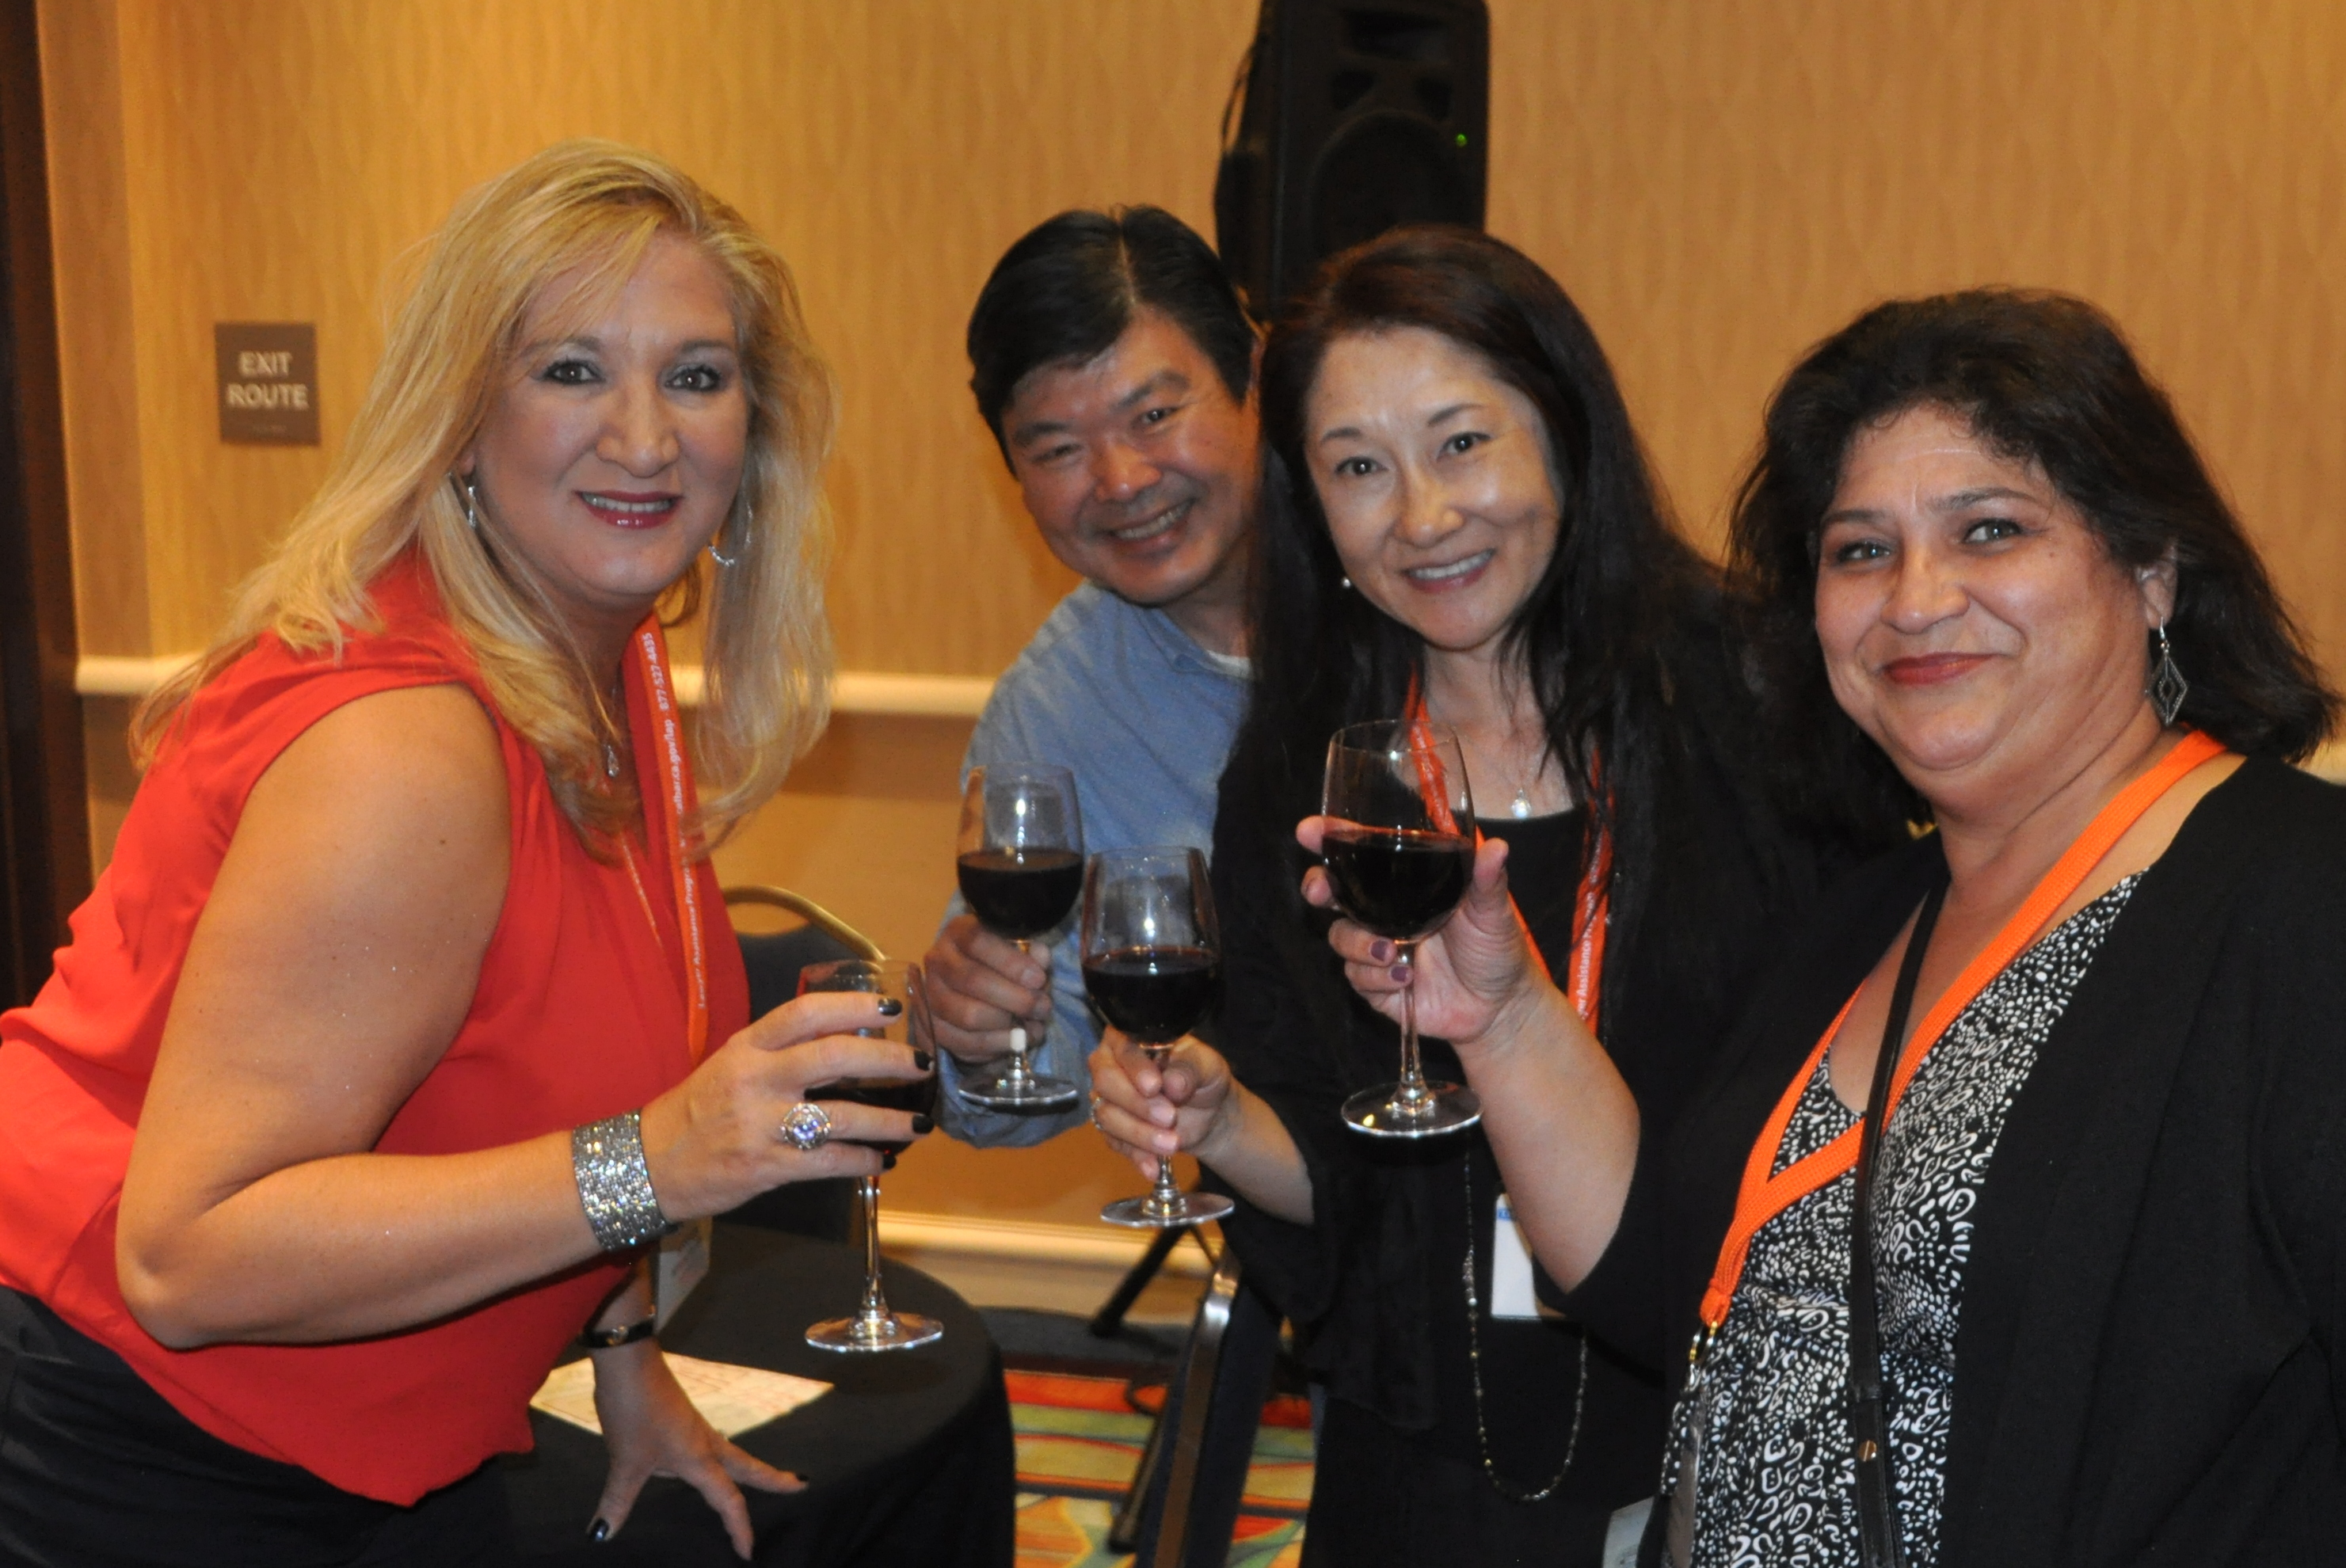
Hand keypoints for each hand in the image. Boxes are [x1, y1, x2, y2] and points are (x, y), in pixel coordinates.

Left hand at [589, 1338, 800, 1557]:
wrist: (629, 1362)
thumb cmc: (635, 1410)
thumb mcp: (626, 1461)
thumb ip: (617, 1500)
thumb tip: (600, 1535)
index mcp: (699, 1457)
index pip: (727, 1499)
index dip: (739, 1527)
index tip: (748, 1552)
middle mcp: (704, 1443)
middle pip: (747, 1467)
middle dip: (773, 1479)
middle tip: (800, 1485)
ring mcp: (693, 1428)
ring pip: (730, 1455)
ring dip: (748, 1469)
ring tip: (758, 1480)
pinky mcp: (680, 1419)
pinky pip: (710, 1447)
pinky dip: (720, 1460)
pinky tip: (704, 1461)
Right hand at [638, 991, 933, 1219]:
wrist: (647, 1164)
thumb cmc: (697, 1110)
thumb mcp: (731, 1064)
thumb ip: (780, 1051)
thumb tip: (846, 1038)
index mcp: (747, 1047)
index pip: (805, 1013)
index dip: (853, 1005)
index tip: (891, 1007)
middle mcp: (755, 1079)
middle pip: (832, 1057)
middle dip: (887, 1060)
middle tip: (921, 1064)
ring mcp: (760, 1125)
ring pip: (840, 1116)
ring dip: (889, 1121)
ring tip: (920, 1124)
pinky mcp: (765, 1167)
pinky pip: (827, 1161)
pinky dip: (862, 1161)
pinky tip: (882, 1160)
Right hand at [922, 914, 1051, 1063]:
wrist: (977, 983)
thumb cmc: (1004, 962)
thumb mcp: (1020, 949)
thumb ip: (1032, 952)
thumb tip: (1040, 958)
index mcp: (958, 932)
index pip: (978, 942)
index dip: (1011, 962)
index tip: (1038, 979)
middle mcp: (937, 961)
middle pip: (972, 981)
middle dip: (1015, 999)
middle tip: (1043, 1008)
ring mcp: (930, 996)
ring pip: (967, 1016)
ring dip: (1007, 1027)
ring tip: (1033, 1028)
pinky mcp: (932, 1028)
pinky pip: (962, 1043)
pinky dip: (995, 1046)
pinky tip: (1016, 1042)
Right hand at [1086, 1029, 1232, 1180]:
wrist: (1209, 1111)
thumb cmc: (1203, 1077)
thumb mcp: (1206, 1066)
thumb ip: (1190, 1068)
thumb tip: (1173, 1083)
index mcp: (1129, 1039)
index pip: (1122, 1048)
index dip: (1135, 1068)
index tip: (1156, 1086)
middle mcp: (1111, 1065)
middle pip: (1106, 1083)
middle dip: (1137, 1104)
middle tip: (1169, 1116)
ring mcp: (1108, 1099)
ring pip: (1107, 1116)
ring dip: (1139, 1133)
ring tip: (1172, 1143)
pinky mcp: (1113, 1129)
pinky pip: (1115, 1143)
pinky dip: (1136, 1156)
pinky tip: (1154, 1166)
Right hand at [1295, 816, 1550, 1053]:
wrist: (1499, 1007)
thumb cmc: (1496, 948)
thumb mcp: (1493, 911)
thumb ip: (1487, 880)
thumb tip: (1497, 847)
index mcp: (1407, 885)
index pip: (1362, 854)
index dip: (1330, 838)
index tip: (1309, 831)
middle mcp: (1384, 912)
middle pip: (1331, 891)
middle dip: (1317, 886)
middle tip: (1319, 891)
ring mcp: (1376, 948)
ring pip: (1339, 936)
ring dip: (1358, 943)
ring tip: (1392, 953)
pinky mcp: (1375, 984)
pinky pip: (1355, 975)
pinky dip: (1376, 977)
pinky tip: (1406, 979)